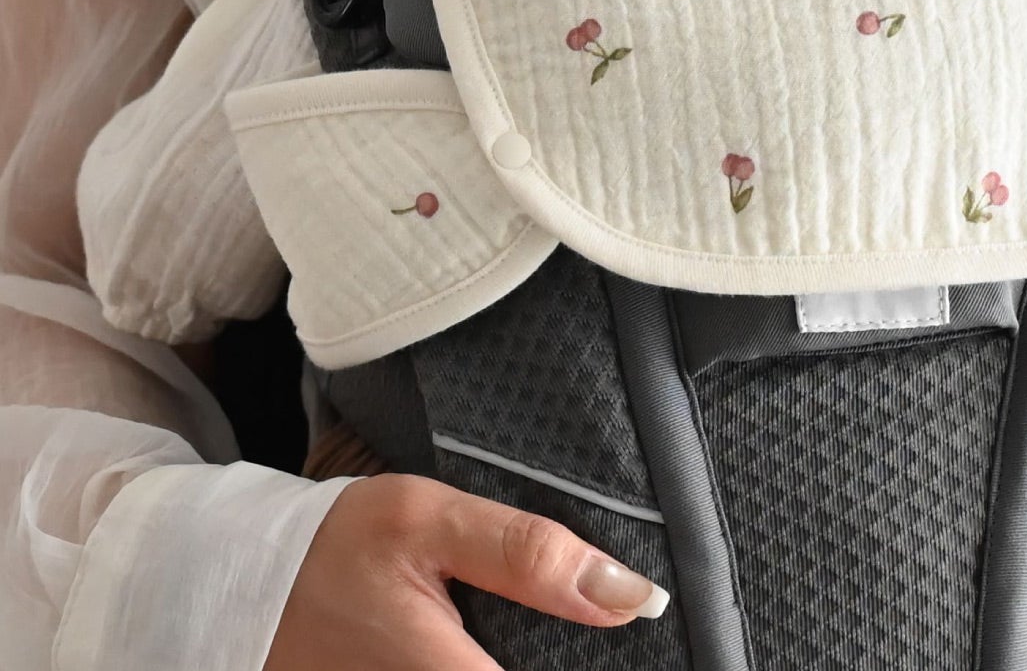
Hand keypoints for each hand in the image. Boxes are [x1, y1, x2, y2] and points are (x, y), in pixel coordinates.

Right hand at [265, 472, 668, 670]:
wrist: (240, 582)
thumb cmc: (338, 544)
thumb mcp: (431, 522)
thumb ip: (528, 555)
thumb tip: (630, 597)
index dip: (608, 663)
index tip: (635, 638)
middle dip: (572, 657)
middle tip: (599, 625)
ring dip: (542, 653)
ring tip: (563, 627)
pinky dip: (494, 657)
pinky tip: (514, 636)